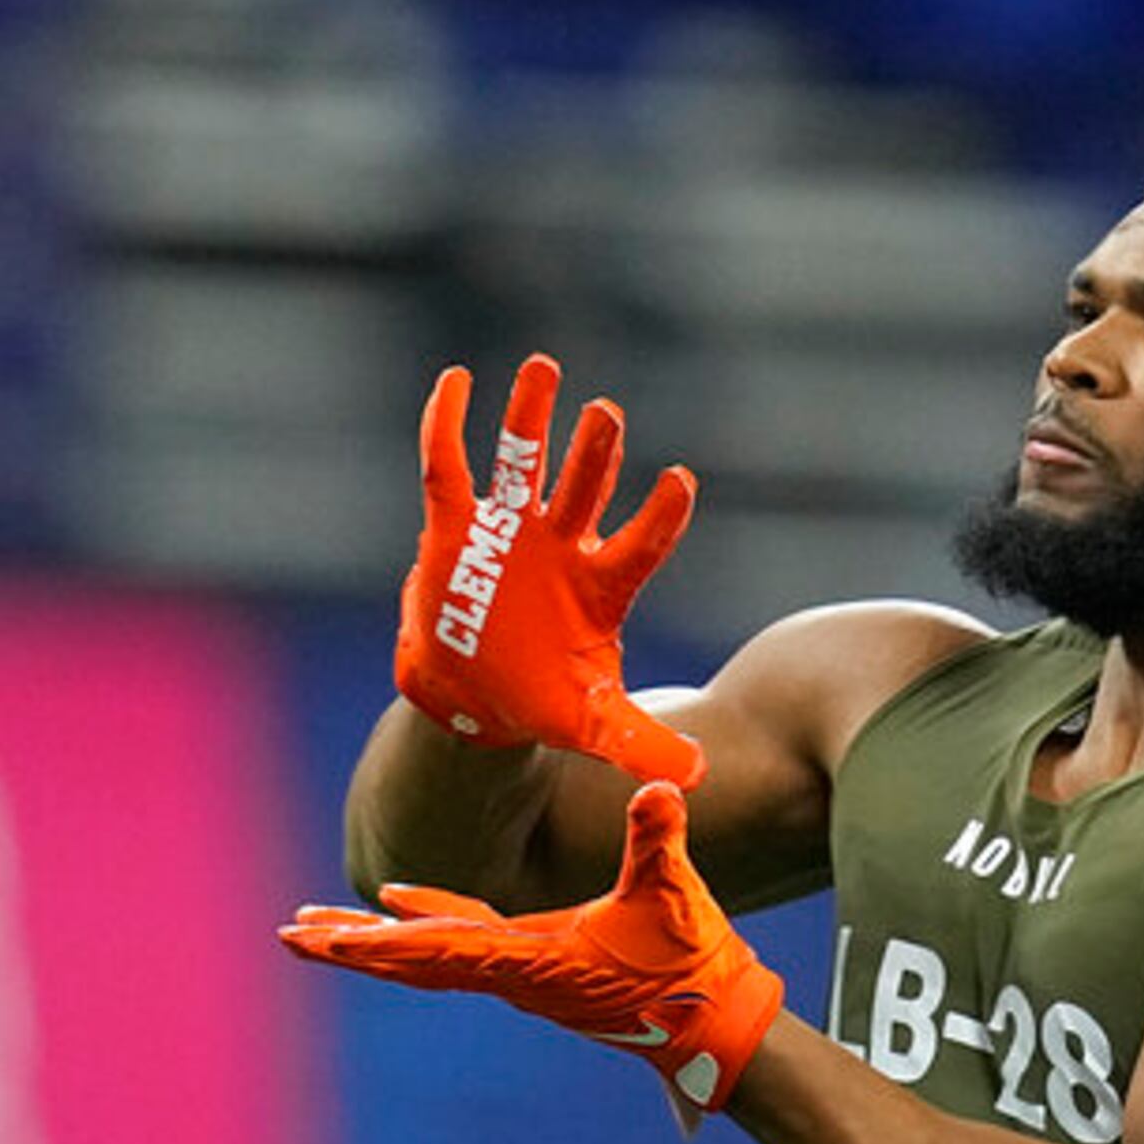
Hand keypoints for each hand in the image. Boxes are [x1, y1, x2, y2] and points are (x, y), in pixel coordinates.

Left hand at [281, 782, 781, 1115]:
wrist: (712, 1023)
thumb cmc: (691, 962)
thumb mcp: (672, 892)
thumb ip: (658, 837)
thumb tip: (659, 787)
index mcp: (532, 960)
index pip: (444, 947)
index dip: (386, 940)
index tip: (333, 940)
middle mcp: (512, 973)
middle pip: (413, 961)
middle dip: (350, 948)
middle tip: (289, 937)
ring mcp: (520, 974)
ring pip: (428, 958)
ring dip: (372, 943)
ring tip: (318, 932)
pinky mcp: (535, 969)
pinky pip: (461, 947)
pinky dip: (423, 927)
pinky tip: (396, 909)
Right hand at [394, 355, 705, 787]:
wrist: (473, 700)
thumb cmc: (540, 701)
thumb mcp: (591, 725)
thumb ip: (641, 743)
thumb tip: (696, 776)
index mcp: (600, 587)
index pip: (639, 545)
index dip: (659, 516)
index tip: (680, 481)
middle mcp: (560, 548)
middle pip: (582, 489)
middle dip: (592, 452)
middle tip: (605, 415)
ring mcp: (508, 534)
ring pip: (522, 463)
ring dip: (530, 418)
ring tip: (544, 368)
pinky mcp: (455, 530)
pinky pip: (448, 470)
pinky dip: (447, 426)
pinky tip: (456, 380)